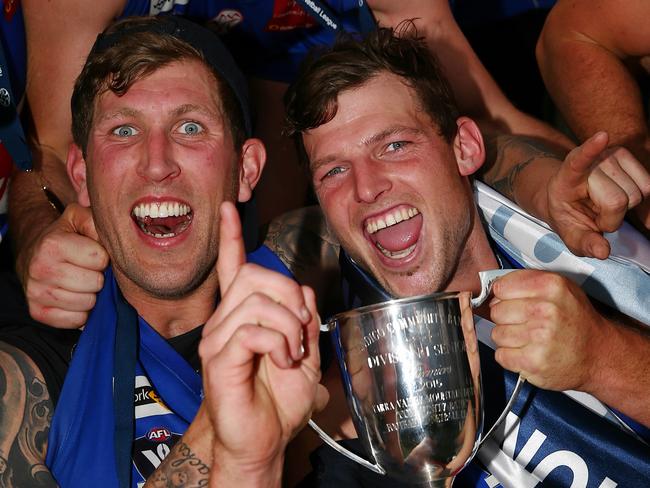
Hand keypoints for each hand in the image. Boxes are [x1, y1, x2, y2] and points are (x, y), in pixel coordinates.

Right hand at [18, 203, 108, 327]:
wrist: (35, 255)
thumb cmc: (66, 237)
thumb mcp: (79, 218)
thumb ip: (95, 220)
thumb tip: (111, 234)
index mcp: (52, 244)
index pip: (100, 259)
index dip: (103, 258)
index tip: (94, 254)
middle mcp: (40, 269)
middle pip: (95, 283)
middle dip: (98, 277)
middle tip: (89, 271)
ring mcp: (36, 293)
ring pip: (87, 304)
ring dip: (91, 295)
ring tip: (82, 283)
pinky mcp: (38, 313)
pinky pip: (75, 321)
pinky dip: (81, 312)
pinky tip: (75, 298)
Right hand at [199, 202, 326, 484]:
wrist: (265, 439)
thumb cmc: (280, 400)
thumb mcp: (305, 353)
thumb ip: (304, 319)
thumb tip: (304, 291)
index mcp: (243, 315)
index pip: (233, 266)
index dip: (231, 236)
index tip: (229, 208)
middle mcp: (224, 321)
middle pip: (255, 273)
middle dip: (290, 295)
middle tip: (301, 328)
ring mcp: (218, 338)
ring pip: (258, 301)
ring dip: (289, 326)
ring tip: (292, 353)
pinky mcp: (218, 358)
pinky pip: (253, 329)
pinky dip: (279, 343)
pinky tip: (283, 361)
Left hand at [489, 270, 608, 392]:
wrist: (599, 354)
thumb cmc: (575, 320)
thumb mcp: (561, 288)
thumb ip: (528, 281)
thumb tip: (495, 288)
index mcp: (551, 286)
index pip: (501, 287)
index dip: (503, 296)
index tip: (512, 302)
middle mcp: (545, 310)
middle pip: (496, 311)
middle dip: (506, 318)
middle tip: (524, 324)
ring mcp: (539, 338)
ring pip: (497, 334)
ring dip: (508, 339)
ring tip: (528, 339)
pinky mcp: (533, 362)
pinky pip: (501, 355)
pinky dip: (510, 356)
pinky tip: (527, 353)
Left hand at [545, 132, 649, 258]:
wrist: (570, 195)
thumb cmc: (569, 213)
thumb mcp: (569, 232)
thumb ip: (584, 243)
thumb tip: (602, 252)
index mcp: (567, 177)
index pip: (578, 161)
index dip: (590, 150)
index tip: (602, 136)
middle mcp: (591, 161)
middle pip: (618, 201)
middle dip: (611, 219)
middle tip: (595, 215)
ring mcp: (611, 155)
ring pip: (637, 194)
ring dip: (625, 209)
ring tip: (605, 205)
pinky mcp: (628, 156)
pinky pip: (649, 186)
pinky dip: (639, 199)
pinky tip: (620, 195)